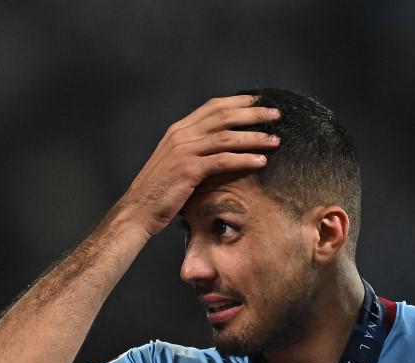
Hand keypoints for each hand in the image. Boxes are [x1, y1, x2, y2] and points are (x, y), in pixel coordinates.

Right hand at [117, 95, 281, 236]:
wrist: (138, 209)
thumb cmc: (162, 190)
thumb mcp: (178, 162)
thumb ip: (196, 149)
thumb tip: (223, 145)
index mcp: (179, 130)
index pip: (213, 107)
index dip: (238, 102)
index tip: (259, 102)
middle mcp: (182, 135)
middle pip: (224, 116)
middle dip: (253, 114)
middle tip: (276, 115)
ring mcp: (184, 151)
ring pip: (227, 137)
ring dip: (255, 138)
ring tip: (275, 141)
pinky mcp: (188, 170)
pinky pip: (222, 161)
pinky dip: (244, 160)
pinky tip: (261, 162)